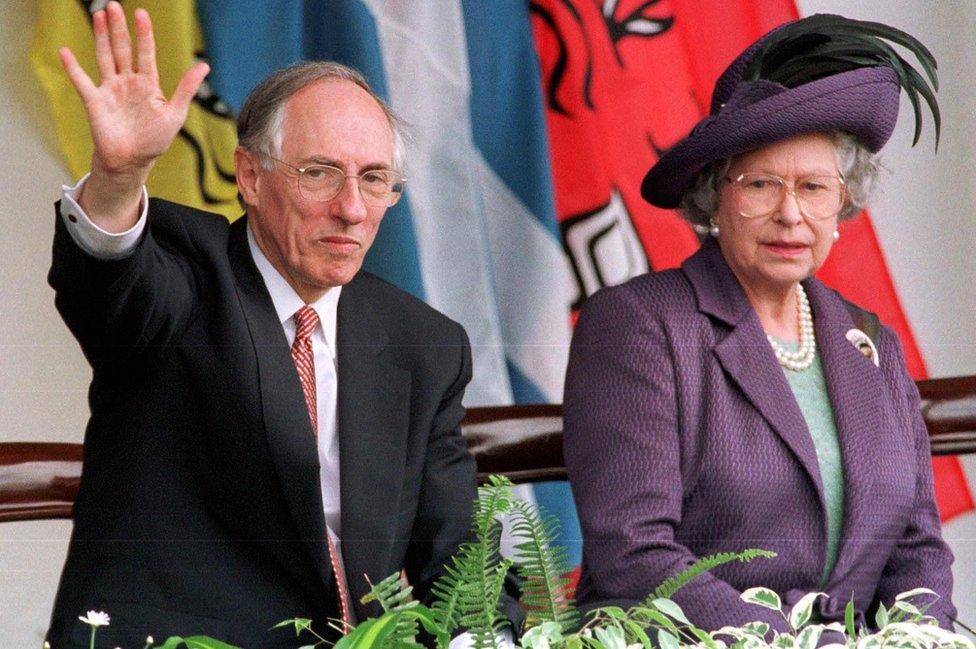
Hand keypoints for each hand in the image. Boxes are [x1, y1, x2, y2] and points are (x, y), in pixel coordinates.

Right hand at [57, 1, 208, 228]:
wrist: (132, 161)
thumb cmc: (155, 140)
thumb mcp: (175, 114)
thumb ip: (187, 89)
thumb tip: (204, 65)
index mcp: (148, 84)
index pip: (145, 52)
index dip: (143, 33)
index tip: (141, 13)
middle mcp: (128, 82)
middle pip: (122, 49)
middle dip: (118, 28)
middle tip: (113, 5)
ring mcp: (110, 89)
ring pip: (104, 57)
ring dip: (100, 37)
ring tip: (98, 15)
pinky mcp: (94, 101)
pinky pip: (81, 81)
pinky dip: (73, 67)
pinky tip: (66, 52)